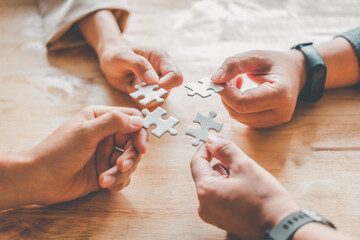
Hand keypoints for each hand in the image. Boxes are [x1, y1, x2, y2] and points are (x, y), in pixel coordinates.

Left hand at [30, 105, 148, 204]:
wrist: (39, 180)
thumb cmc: (57, 152)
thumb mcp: (86, 132)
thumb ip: (114, 122)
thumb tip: (139, 121)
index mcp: (101, 119)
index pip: (132, 121)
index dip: (140, 133)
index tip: (141, 147)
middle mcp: (106, 135)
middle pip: (133, 143)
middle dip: (130, 156)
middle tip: (120, 166)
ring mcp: (105, 154)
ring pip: (130, 161)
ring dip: (121, 172)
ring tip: (105, 179)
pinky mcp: (104, 171)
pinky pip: (123, 176)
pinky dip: (117, 181)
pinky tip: (103, 183)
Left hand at [78, 10, 182, 107]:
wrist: (110, 60)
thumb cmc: (115, 54)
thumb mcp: (122, 57)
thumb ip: (138, 65)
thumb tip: (154, 80)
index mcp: (160, 58)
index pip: (175, 75)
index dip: (165, 85)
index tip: (150, 88)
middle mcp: (162, 71)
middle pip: (168, 90)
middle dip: (152, 94)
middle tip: (136, 89)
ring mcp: (157, 82)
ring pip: (160, 99)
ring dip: (146, 98)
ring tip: (133, 88)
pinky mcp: (150, 92)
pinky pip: (151, 103)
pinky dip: (142, 102)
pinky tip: (133, 93)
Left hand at [190, 135, 298, 239]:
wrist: (280, 226)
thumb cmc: (264, 199)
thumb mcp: (244, 165)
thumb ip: (225, 149)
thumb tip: (212, 139)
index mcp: (205, 191)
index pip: (197, 162)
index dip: (206, 149)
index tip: (215, 142)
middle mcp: (204, 205)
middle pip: (206, 174)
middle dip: (221, 164)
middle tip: (239, 163)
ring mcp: (212, 214)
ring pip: (214, 185)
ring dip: (226, 177)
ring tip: (245, 180)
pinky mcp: (222, 219)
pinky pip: (219, 197)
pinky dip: (228, 189)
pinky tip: (245, 190)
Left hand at [211, 50, 305, 127]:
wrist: (296, 72)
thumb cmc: (276, 62)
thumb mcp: (255, 56)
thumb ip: (234, 65)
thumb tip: (214, 80)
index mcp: (281, 94)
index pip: (242, 102)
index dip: (226, 92)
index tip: (220, 80)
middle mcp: (280, 112)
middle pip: (239, 112)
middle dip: (226, 96)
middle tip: (226, 78)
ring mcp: (275, 121)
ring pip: (239, 117)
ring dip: (230, 101)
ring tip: (235, 82)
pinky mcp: (269, 124)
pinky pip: (244, 119)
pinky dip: (236, 106)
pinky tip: (240, 92)